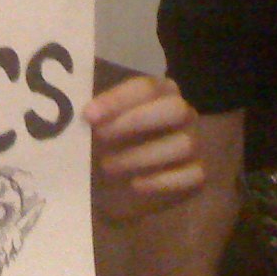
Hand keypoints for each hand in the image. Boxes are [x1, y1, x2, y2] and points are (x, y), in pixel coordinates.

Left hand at [84, 75, 203, 215]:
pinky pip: (192, 175)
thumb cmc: (106, 146)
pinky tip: (135, 184)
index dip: (117, 100)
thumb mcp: (96, 129)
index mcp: (159, 93)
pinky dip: (161, 181)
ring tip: (108, 166)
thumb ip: (93, 117)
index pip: (146, 87)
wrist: (116, 188)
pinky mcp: (197, 175)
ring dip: (141, 155)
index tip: (88, 116)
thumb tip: (79, 115)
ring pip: (183, 144)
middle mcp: (182, 114)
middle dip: (135, 121)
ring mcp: (193, 144)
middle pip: (174, 108)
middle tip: (100, 136)